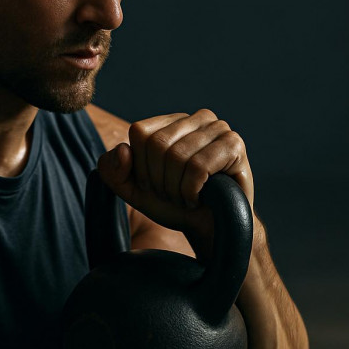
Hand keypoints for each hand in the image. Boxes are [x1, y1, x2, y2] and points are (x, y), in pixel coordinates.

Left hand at [96, 109, 254, 237]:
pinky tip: (200, 198)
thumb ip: (113, 171)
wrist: (210, 229)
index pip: (140, 132)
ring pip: (178, 156)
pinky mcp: (234, 145)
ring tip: (187, 197)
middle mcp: (196, 118)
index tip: (153, 186)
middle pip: (158, 143)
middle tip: (172, 195)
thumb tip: (123, 150)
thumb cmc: (174, 205)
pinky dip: (192, 190)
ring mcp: (218, 128)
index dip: (141, 167)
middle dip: (159, 180)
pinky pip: (199, 166)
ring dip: (176, 189)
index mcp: (171, 122)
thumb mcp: (134, 190)